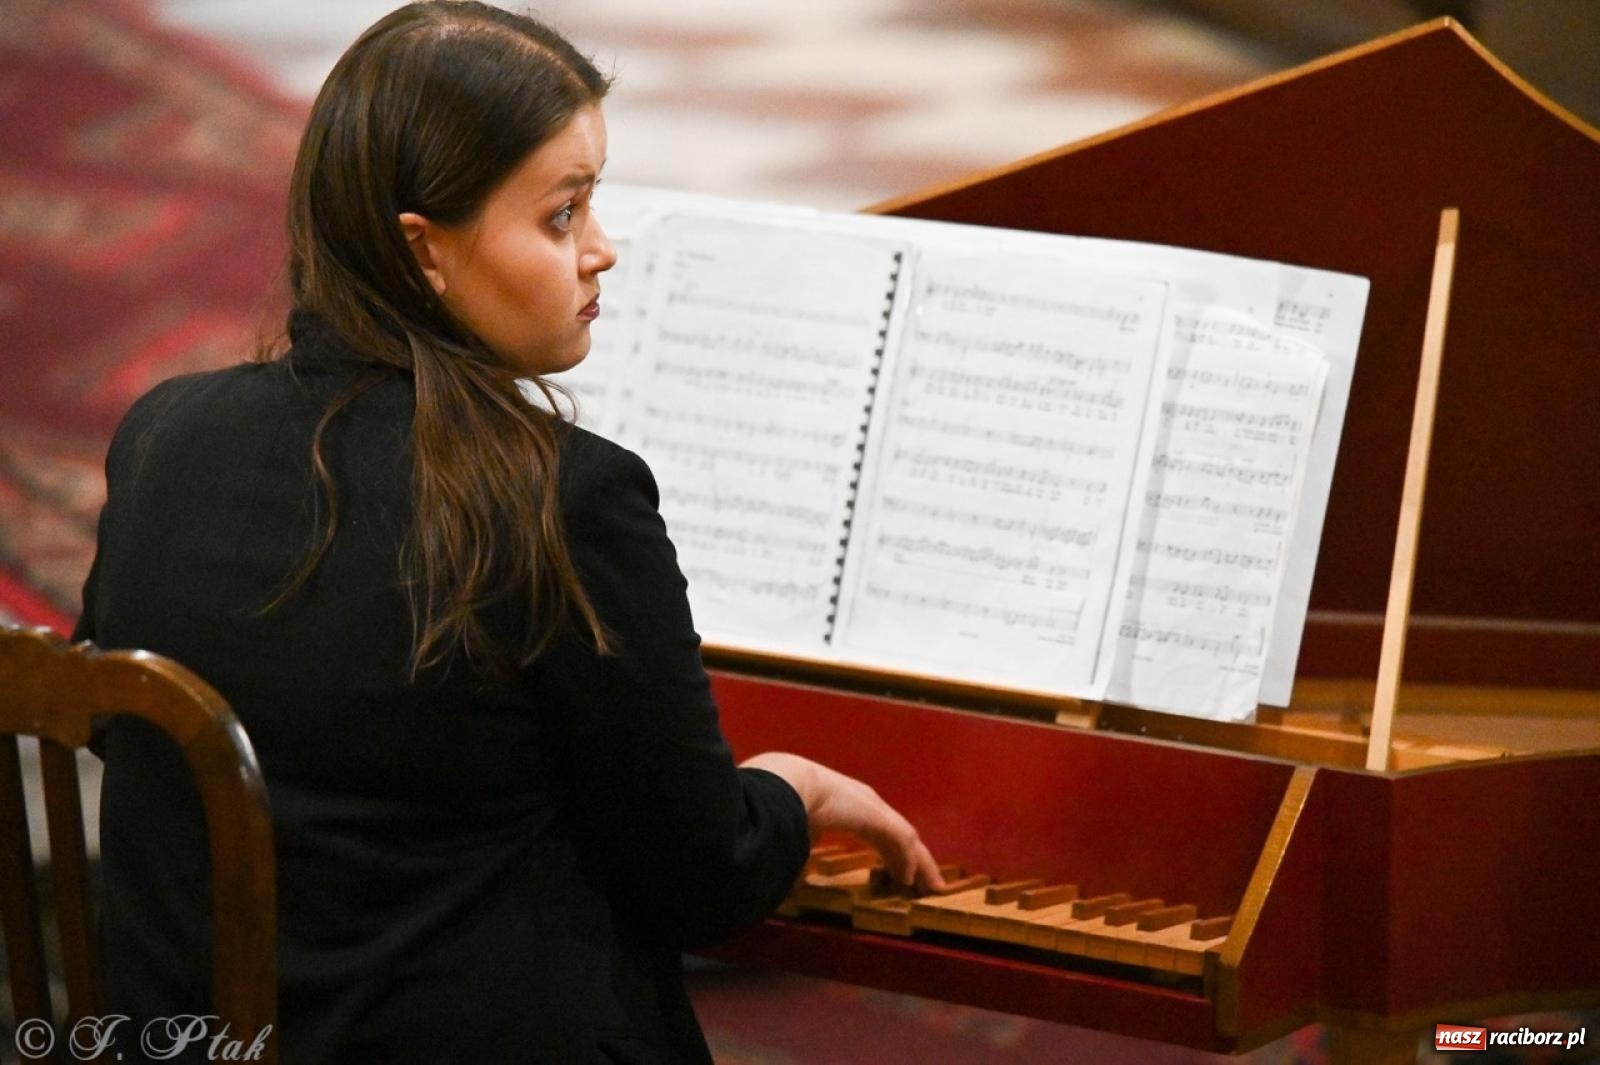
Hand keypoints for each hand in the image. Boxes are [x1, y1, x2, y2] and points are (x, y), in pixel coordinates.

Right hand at [741, 752, 945, 892]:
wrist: (789, 783)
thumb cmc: (785, 801)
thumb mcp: (797, 826)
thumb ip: (801, 844)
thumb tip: (792, 871)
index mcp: (849, 806)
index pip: (879, 831)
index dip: (890, 852)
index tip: (897, 872)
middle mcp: (867, 805)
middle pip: (899, 836)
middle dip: (913, 859)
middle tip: (924, 883)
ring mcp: (875, 810)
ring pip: (907, 840)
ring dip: (921, 865)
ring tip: (931, 887)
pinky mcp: (879, 818)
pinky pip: (902, 843)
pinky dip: (909, 862)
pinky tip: (910, 880)